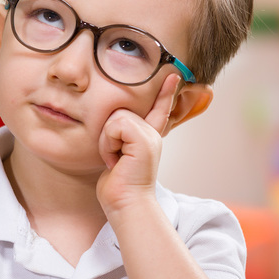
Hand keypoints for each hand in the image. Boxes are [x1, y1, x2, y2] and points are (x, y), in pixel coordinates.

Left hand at [96, 73, 180, 215]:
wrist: (125, 204)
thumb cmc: (117, 186)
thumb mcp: (117, 156)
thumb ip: (120, 139)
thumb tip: (114, 125)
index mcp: (147, 137)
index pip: (158, 109)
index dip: (165, 93)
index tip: (173, 75)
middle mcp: (151, 134)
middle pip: (119, 111)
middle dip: (107, 135)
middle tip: (114, 158)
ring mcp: (149, 136)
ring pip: (115, 118)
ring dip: (106, 141)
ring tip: (115, 160)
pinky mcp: (143, 140)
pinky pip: (114, 126)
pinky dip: (107, 144)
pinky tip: (115, 161)